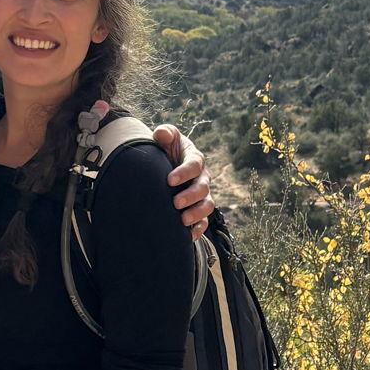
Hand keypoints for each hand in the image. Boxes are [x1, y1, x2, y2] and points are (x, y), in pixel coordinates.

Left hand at [156, 124, 213, 238]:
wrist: (164, 166)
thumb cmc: (166, 149)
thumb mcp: (165, 138)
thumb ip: (165, 133)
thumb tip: (162, 134)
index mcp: (195, 159)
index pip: (194, 165)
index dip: (184, 173)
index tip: (169, 180)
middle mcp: (202, 178)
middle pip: (203, 188)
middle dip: (190, 196)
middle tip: (175, 202)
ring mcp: (202, 195)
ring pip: (207, 206)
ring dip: (196, 214)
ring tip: (182, 220)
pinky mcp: (198, 210)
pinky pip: (204, 221)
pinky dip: (198, 229)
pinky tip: (188, 236)